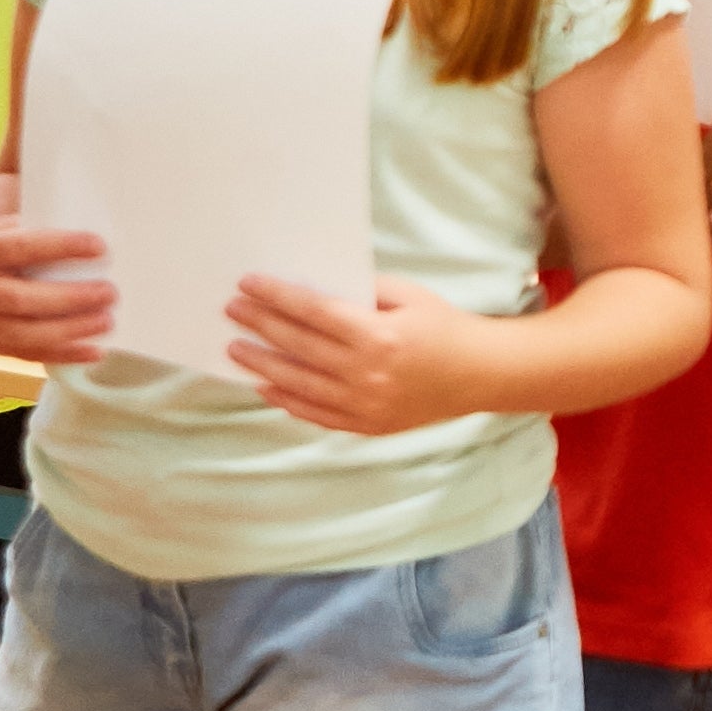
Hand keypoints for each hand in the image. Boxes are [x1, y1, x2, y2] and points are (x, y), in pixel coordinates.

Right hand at [0, 179, 119, 367]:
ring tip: (111, 319)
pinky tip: (99, 349)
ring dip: (72, 329)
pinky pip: (28, 355)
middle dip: (72, 297)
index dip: (60, 246)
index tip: (102, 244)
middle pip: (24, 299)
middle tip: (114, 290)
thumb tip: (65, 107)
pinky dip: (65, 354)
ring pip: (27, 333)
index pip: (21, 247)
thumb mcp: (6, 197)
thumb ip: (27, 170)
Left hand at [225, 273, 486, 435]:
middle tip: (232, 312)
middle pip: (299, 346)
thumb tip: (313, 289)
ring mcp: (365, 404)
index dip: (276, 297)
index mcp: (378, 335)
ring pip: (299, 384)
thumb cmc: (444, 327)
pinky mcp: (367, 425)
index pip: (313, 312)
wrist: (480, 374)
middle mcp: (367, 373)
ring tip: (236, 350)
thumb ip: (363, 291)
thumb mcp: (409, 296)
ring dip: (262, 366)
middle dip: (260, 326)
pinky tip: (266, 386)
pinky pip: (317, 414)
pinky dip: (287, 401)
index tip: (248, 285)